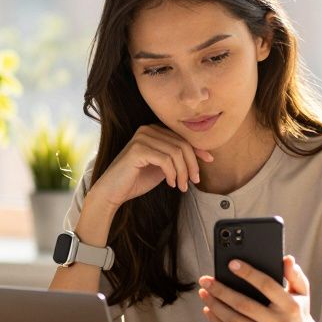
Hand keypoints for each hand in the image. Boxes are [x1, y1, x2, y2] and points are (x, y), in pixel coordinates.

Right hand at [88, 124, 214, 208]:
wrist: (113, 192)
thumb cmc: (137, 180)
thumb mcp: (163, 167)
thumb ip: (177, 158)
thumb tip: (203, 155)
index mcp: (153, 130)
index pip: (182, 137)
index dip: (198, 149)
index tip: (209, 161)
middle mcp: (147, 130)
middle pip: (181, 144)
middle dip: (192, 165)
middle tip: (194, 181)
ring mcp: (141, 138)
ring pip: (176, 153)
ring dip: (183, 172)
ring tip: (181, 186)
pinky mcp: (137, 149)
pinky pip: (166, 160)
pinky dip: (172, 174)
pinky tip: (171, 184)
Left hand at [198, 255, 318, 321]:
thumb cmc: (299, 315)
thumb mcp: (303, 294)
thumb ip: (295, 275)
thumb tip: (286, 259)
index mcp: (291, 307)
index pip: (267, 286)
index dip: (248, 274)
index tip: (232, 264)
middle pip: (244, 305)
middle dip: (221, 291)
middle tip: (206, 280)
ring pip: (234, 321)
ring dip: (215, 306)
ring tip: (204, 293)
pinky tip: (208, 310)